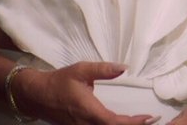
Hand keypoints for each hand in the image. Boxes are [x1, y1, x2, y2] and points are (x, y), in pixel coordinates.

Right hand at [12, 61, 156, 124]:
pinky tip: (122, 122)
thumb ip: (103, 69)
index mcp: (89, 111)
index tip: (149, 117)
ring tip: (140, 122)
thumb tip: (125, 68)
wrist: (36, 95)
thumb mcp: (81, 71)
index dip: (133, 122)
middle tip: (150, 120)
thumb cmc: (59, 82)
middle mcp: (85, 124)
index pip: (115, 122)